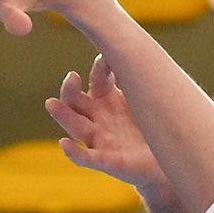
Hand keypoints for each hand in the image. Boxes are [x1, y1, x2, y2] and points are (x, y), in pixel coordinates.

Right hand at [45, 56, 164, 188]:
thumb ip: (136, 81)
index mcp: (107, 99)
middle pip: (76, 100)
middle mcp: (98, 117)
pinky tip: (63, 144)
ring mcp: (99, 139)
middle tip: (72, 77)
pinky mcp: (105, 161)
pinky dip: (74, 152)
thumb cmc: (151, 128)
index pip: (97, 79)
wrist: (163, 162)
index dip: (100, 69)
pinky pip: (85, 157)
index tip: (107, 60)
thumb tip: (135, 50)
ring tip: (51, 104)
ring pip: (75, 126)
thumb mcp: (144, 101)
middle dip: (70, 89)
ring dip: (62, 115)